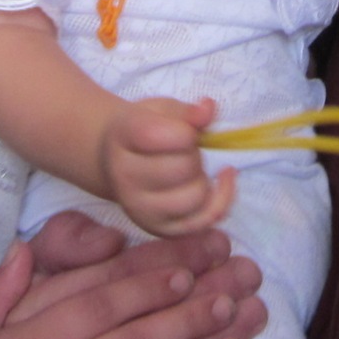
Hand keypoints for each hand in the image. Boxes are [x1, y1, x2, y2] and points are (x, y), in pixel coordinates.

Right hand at [101, 98, 236, 237]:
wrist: (115, 161)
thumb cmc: (143, 130)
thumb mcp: (161, 110)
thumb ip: (186, 111)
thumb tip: (208, 110)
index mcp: (122, 138)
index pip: (158, 136)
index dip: (186, 131)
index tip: (186, 129)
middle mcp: (125, 178)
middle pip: (182, 169)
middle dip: (194, 154)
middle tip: (185, 150)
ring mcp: (140, 209)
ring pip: (194, 198)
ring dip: (203, 179)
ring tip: (190, 169)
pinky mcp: (159, 229)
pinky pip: (203, 221)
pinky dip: (222, 200)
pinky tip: (224, 179)